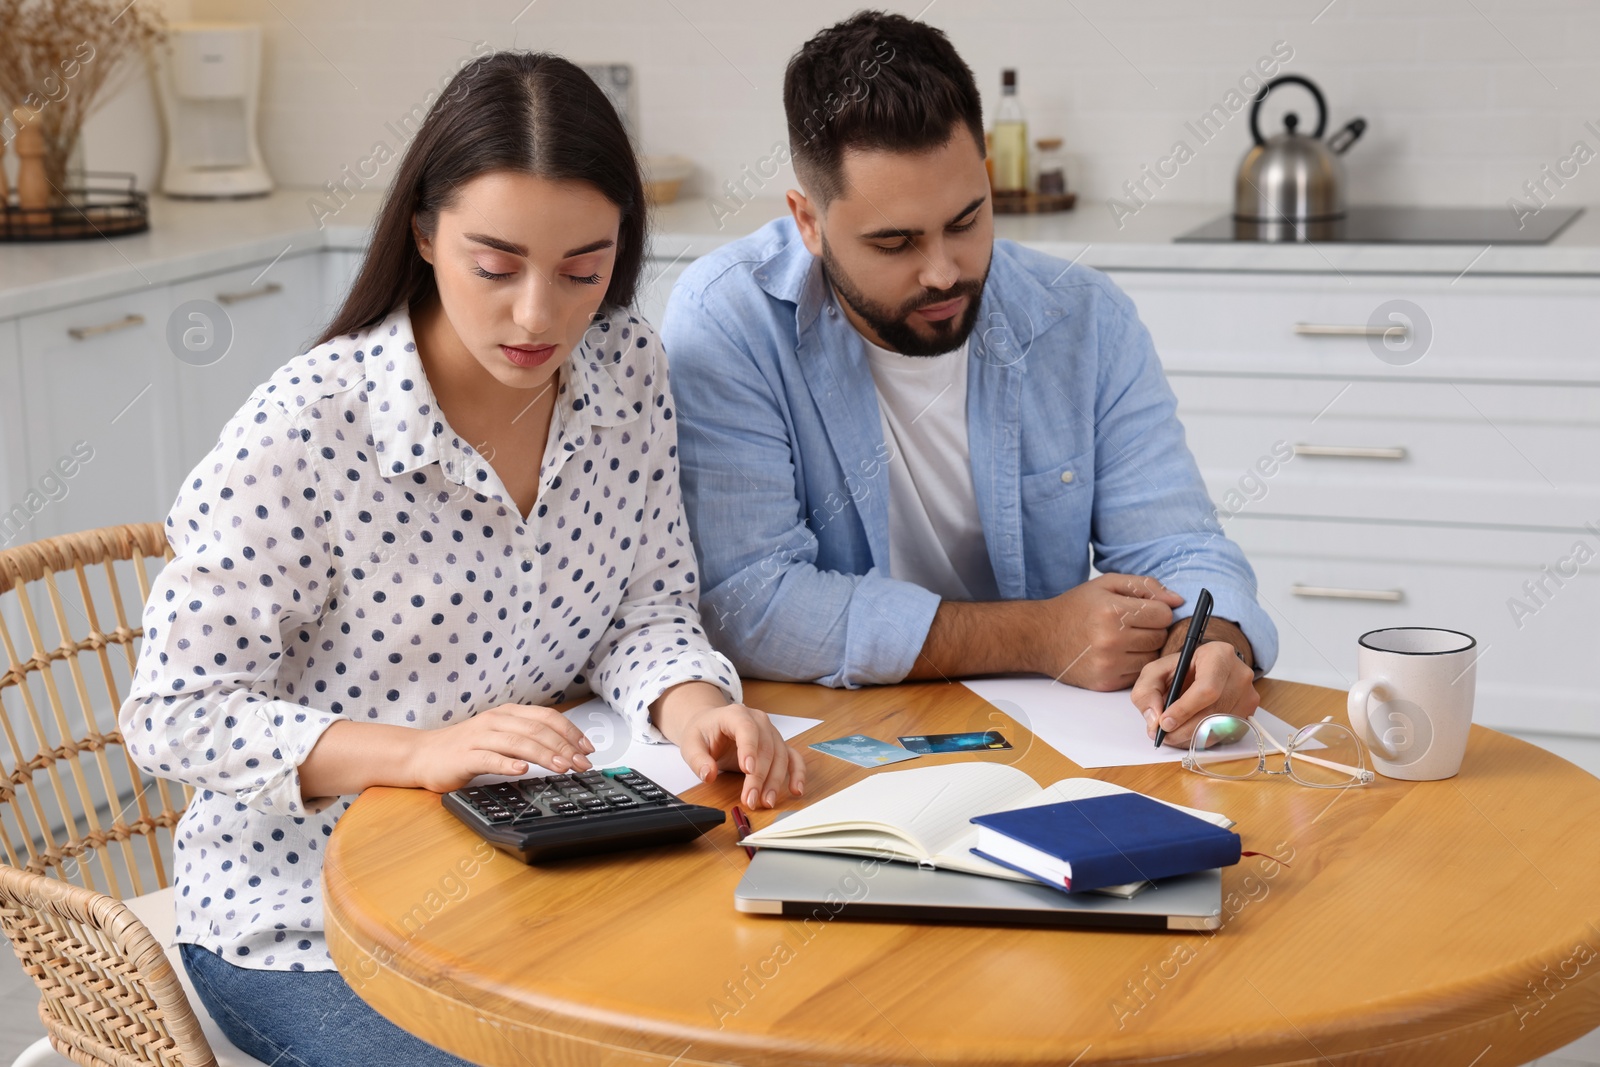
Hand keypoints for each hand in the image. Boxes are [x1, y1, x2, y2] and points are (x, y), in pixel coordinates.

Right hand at [404, 703, 595, 792]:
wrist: (422, 755)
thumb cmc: (465, 749)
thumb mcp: (500, 736)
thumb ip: (527, 738)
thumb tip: (564, 749)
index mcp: (507, 714)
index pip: (546, 717)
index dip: (570, 731)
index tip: (587, 748)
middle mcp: (495, 721)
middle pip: (537, 730)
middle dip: (564, 747)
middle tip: (582, 764)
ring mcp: (479, 738)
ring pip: (518, 742)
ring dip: (545, 755)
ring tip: (563, 767)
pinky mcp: (465, 757)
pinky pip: (489, 758)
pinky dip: (508, 764)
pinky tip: (522, 770)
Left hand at [672, 702, 806, 809]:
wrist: (712, 725)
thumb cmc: (704, 732)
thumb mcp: (691, 744)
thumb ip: (698, 760)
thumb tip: (708, 774)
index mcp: (736, 714)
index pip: (746, 729)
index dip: (749, 749)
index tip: (747, 770)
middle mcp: (758, 720)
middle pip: (765, 748)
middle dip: (759, 777)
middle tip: (751, 799)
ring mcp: (771, 733)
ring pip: (780, 756)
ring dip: (775, 781)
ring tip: (766, 802)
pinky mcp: (778, 745)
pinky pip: (793, 757)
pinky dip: (797, 773)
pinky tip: (796, 789)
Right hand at [1035, 573, 1184, 689]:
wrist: (1041, 636)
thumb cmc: (1075, 608)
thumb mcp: (1106, 585)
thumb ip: (1145, 586)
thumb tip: (1178, 600)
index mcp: (1112, 611)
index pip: (1163, 614)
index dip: (1157, 611)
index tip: (1143, 611)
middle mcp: (1111, 639)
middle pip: (1160, 637)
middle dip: (1152, 630)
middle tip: (1132, 625)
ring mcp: (1109, 664)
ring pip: (1153, 658)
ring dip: (1144, 649)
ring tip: (1125, 640)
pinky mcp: (1106, 682)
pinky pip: (1139, 674)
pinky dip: (1133, 665)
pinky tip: (1118, 655)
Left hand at [1130, 640, 1259, 747]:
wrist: (1205, 667)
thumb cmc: (1182, 668)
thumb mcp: (1156, 671)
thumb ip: (1147, 691)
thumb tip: (1154, 719)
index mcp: (1219, 656)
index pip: (1207, 689)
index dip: (1184, 709)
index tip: (1164, 723)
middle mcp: (1239, 675)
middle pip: (1213, 712)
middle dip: (1183, 729)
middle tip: (1163, 735)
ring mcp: (1247, 695)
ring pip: (1218, 727)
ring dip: (1190, 737)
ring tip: (1171, 735)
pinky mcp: (1247, 713)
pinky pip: (1224, 734)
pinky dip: (1201, 739)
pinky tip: (1186, 734)